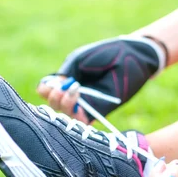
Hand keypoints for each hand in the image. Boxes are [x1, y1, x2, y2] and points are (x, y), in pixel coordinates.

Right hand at [37, 36, 166, 121]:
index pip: (47, 91)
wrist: (132, 55)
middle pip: (54, 105)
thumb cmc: (107, 54)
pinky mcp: (100, 112)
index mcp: (68, 80)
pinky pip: (83, 122)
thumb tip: (49, 90)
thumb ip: (65, 75)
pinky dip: (77, 116)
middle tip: (64, 87)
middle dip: (54, 97)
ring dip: (64, 105)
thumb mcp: (79, 60)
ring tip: (73, 91)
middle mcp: (75, 94)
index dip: (45, 90)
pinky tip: (79, 106)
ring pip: (66, 115)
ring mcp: (87, 104)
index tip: (50, 84)